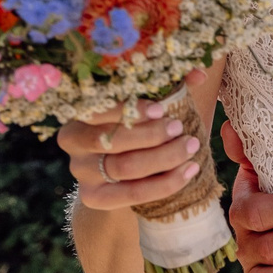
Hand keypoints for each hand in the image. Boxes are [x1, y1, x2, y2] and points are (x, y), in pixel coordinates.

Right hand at [58, 95, 202, 209]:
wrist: (118, 167)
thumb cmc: (135, 123)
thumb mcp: (145, 102)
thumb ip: (169, 85)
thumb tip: (198, 74)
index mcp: (80, 110)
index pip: (99, 110)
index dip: (130, 111)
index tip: (162, 109)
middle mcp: (73, 141)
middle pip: (111, 141)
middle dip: (151, 135)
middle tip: (180, 128)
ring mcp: (81, 172)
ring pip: (124, 167)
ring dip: (163, 157)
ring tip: (191, 147)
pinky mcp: (93, 197)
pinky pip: (132, 194)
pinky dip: (165, 184)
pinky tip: (189, 171)